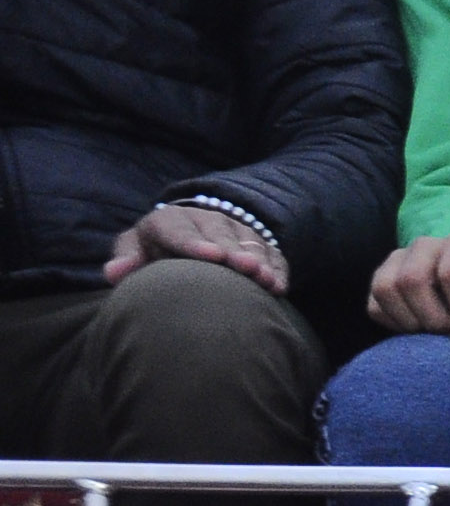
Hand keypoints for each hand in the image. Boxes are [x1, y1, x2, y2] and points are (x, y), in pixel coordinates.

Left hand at [106, 202, 287, 291]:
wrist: (190, 233)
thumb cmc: (157, 249)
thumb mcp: (137, 249)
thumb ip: (126, 259)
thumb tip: (114, 273)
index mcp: (168, 220)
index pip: (179, 230)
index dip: (194, 244)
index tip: (211, 256)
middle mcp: (204, 219)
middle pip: (220, 235)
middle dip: (233, 252)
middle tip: (245, 269)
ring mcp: (234, 229)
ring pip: (248, 243)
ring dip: (259, 262)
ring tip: (266, 279)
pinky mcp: (258, 242)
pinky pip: (271, 253)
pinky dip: (276, 268)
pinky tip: (278, 286)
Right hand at [368, 233, 449, 351]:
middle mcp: (425, 245)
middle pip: (412, 280)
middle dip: (435, 319)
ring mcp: (397, 260)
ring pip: (386, 289)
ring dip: (412, 323)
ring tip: (437, 335)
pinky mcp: (380, 281)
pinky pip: (375, 306)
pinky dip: (396, 327)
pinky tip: (421, 333)